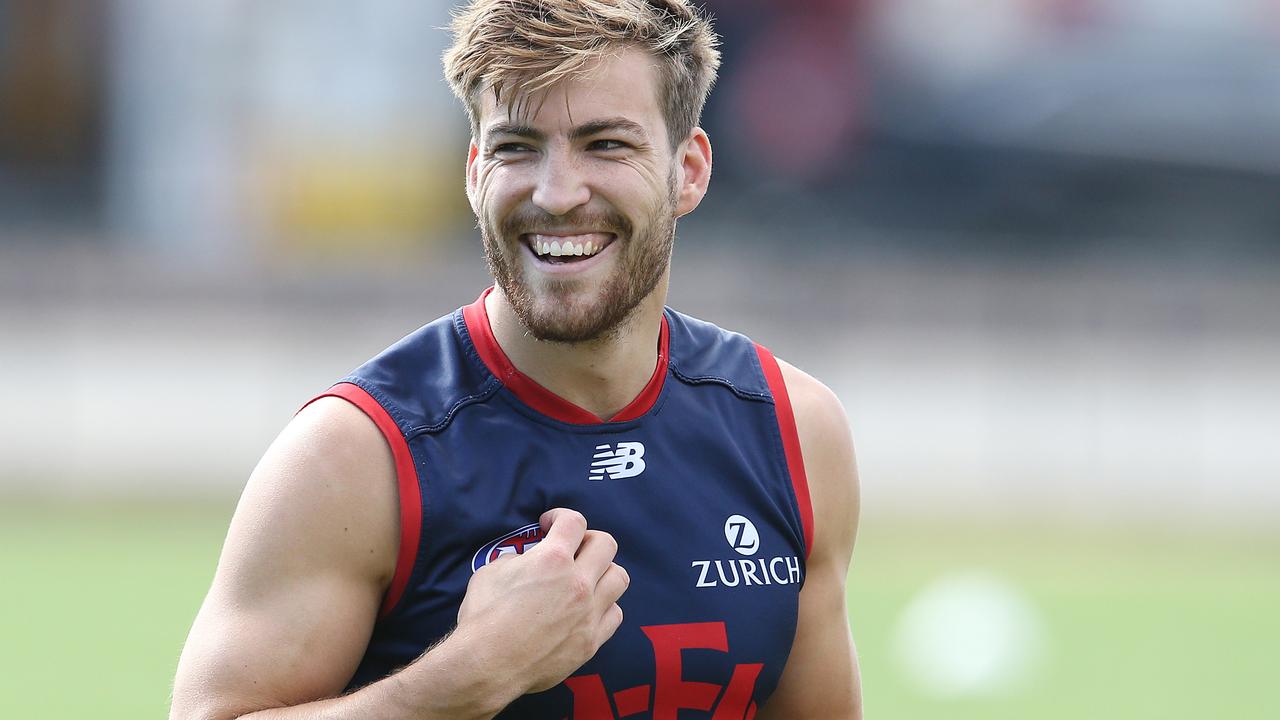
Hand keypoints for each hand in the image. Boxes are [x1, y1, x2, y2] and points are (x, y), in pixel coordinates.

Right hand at [454, 508, 628, 694]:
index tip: (550, 524)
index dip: (561, 516)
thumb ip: (516, 559)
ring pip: (619, 578)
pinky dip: (604, 607)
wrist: (486, 666)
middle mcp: (578, 583)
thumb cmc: (482, 618)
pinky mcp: (591, 641)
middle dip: (588, 540)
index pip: (574, 521)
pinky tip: (587, 609)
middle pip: (606, 544)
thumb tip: (524, 560)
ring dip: (603, 572)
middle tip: (572, 548)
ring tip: (586, 578)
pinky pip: (614, 615)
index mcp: (552, 559)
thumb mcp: (490, 572)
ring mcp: (589, 613)